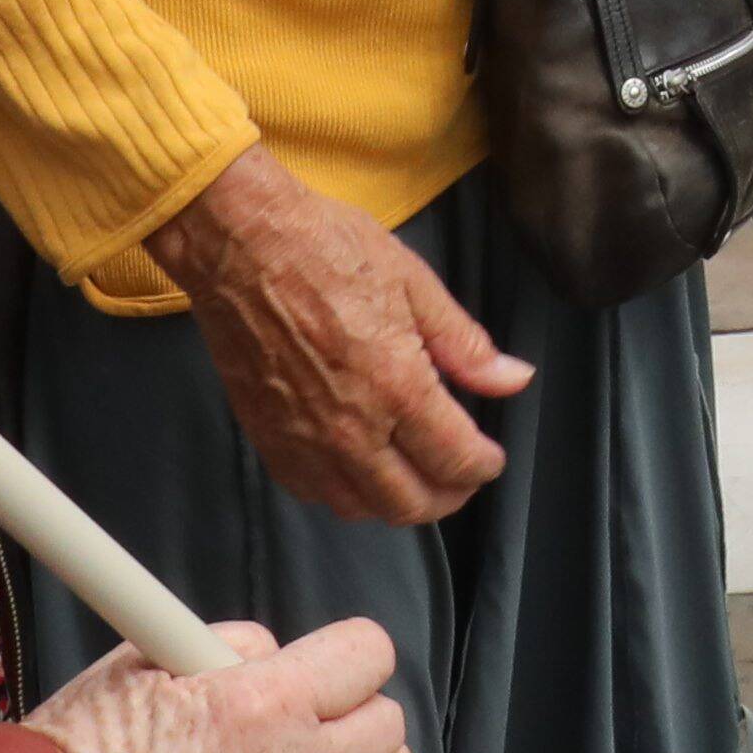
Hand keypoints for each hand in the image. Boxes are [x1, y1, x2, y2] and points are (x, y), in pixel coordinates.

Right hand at [150, 149, 529, 522]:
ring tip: (413, 474)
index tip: (490, 458)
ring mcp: (303, 440)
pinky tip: (358, 468)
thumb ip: (465, 344)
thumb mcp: (414, 283)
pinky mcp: (267, 438)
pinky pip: (311, 493)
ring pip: (360, 508)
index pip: (455, 460)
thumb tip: (513, 379)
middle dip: (448, 496)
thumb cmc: (326, 250)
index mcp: (397, 387)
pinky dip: (343, 493)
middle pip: (410, 503)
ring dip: (395, 501)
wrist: (239, 244)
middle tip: (459, 475)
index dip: (482, 466)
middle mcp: (350, 429)